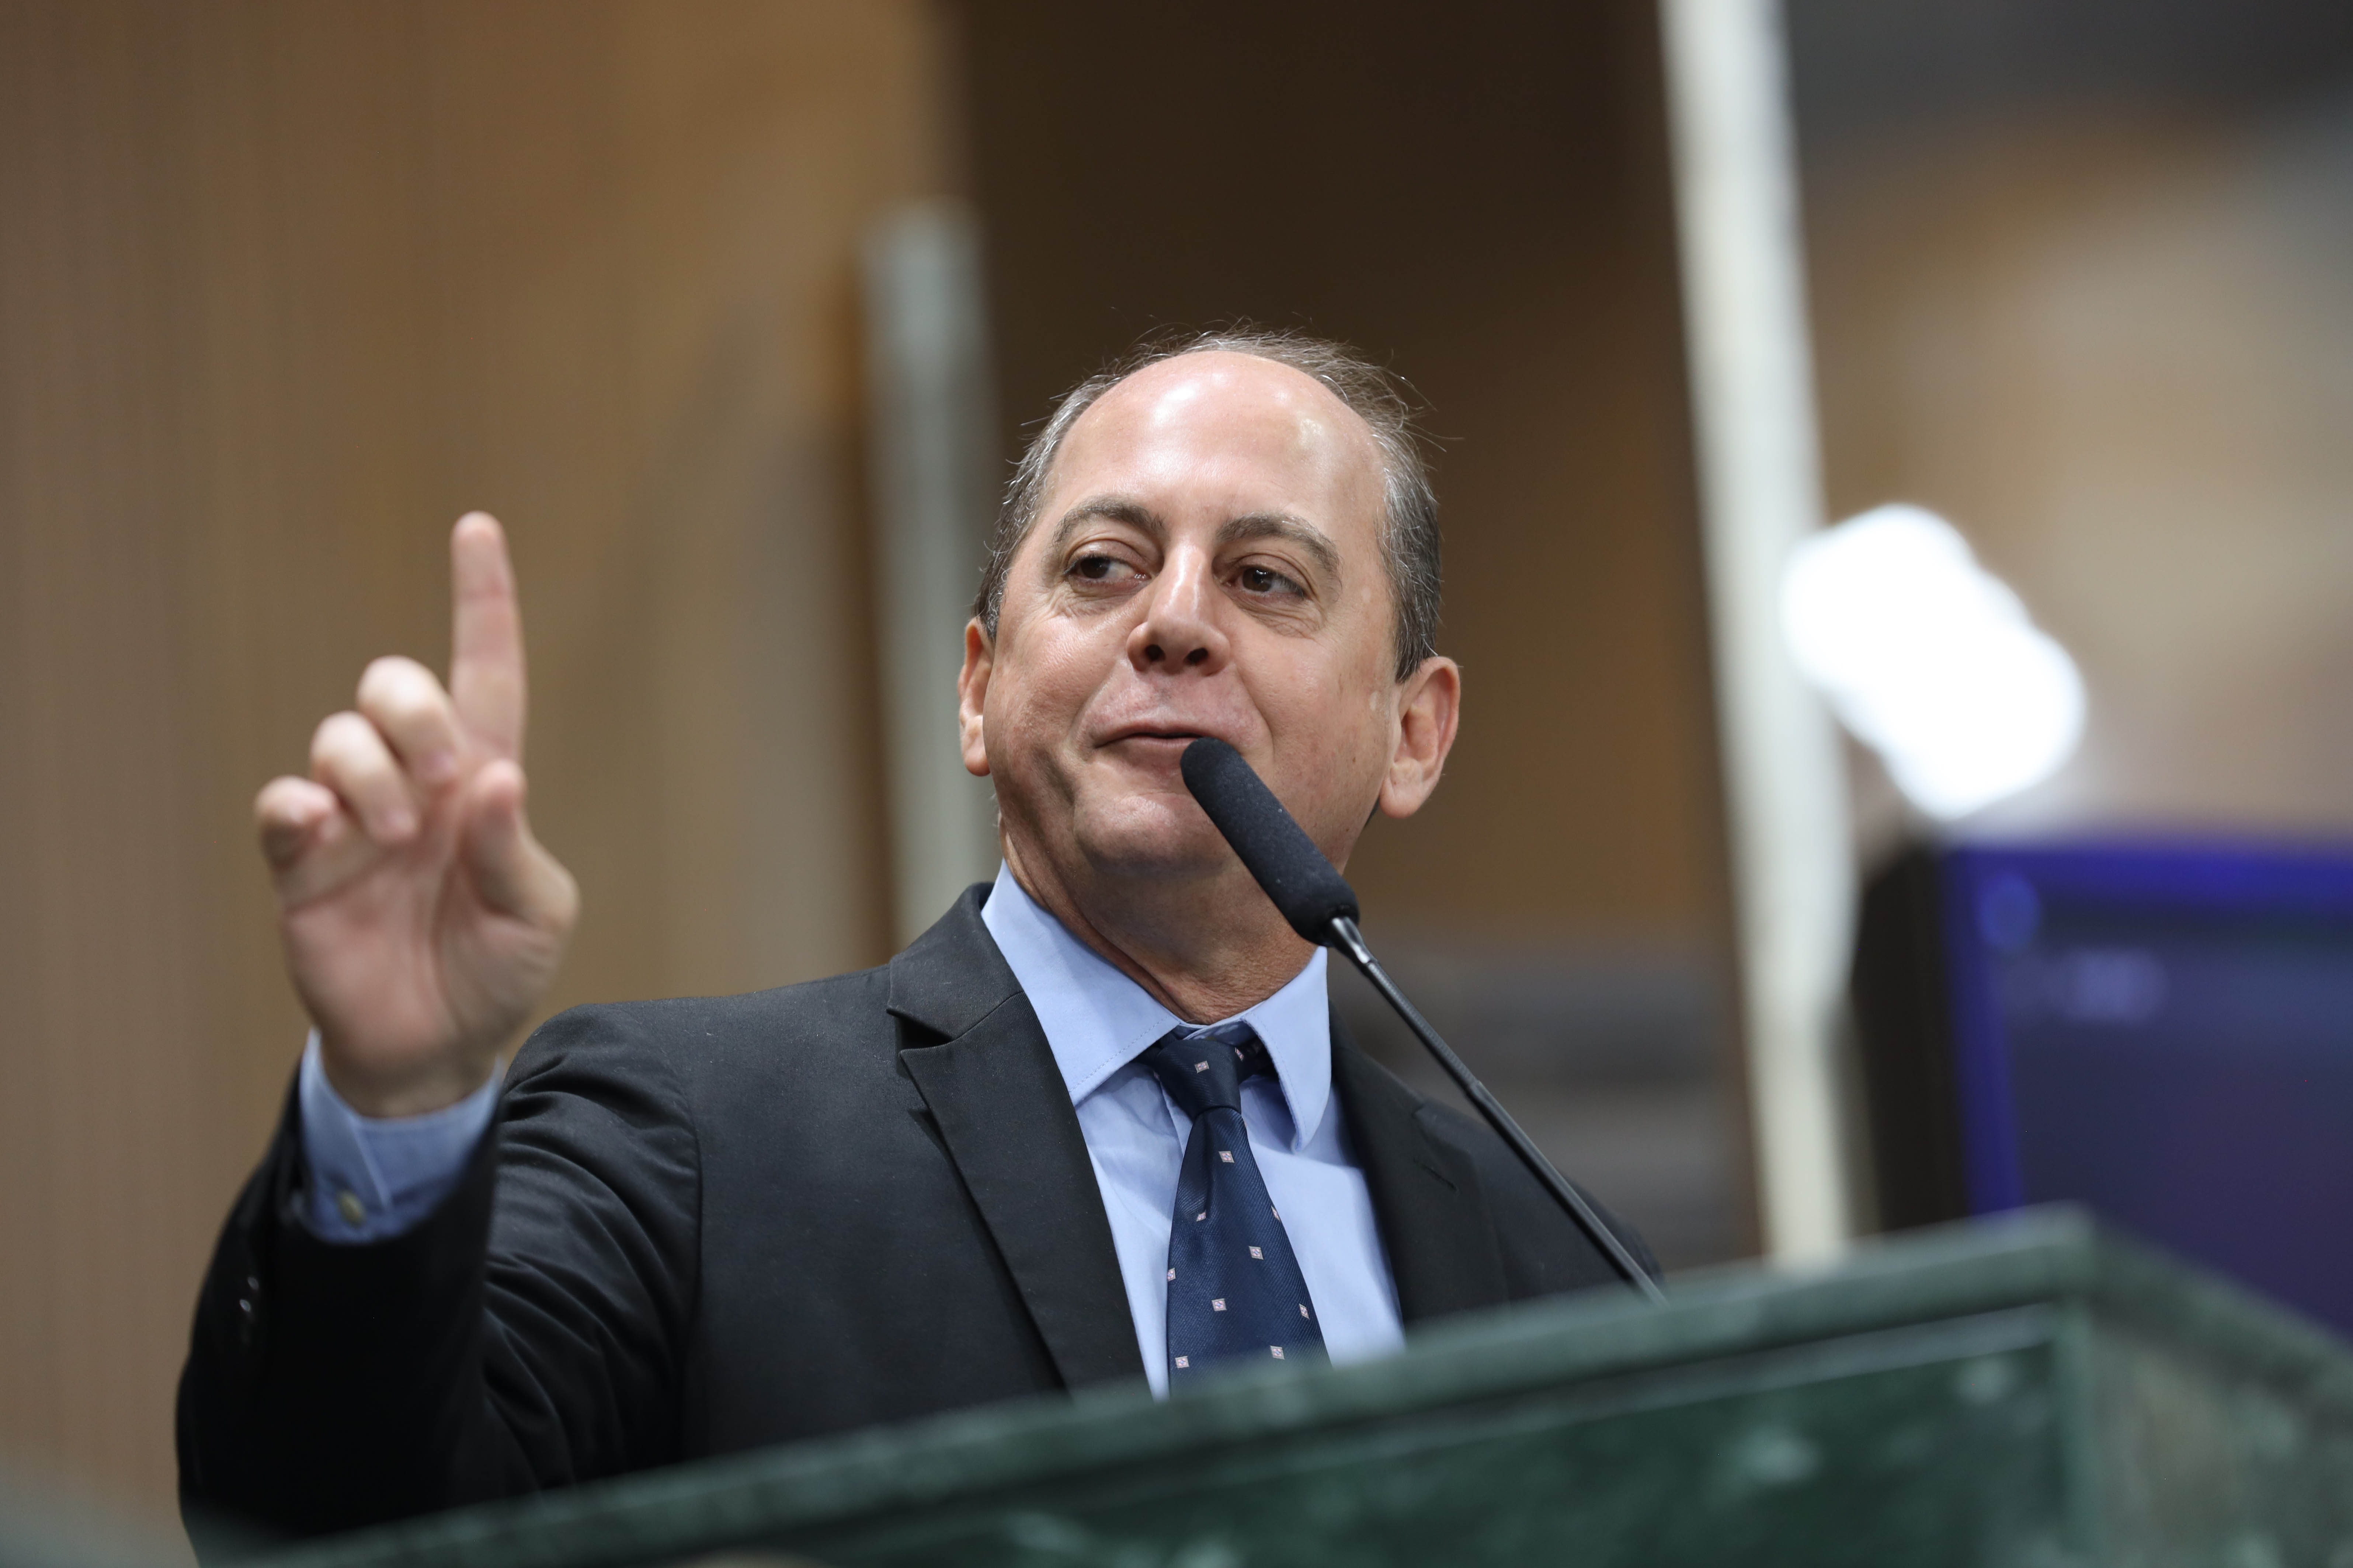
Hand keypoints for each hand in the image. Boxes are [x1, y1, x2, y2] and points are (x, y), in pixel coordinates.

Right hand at [256, 514, 578, 1115]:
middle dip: (413, 710)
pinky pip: (282, 806)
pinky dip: (297, 806)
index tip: (477, 529)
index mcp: (484, 782)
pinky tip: (320, 829)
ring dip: (368, 774)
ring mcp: (352, 817)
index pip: (486, 673)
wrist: (438, 1048)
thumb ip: (514, 850)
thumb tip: (495, 779)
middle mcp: (415, 783)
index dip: (481, 602)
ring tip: (394, 840)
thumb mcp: (534, 916)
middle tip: (442, 777)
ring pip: (337, 737)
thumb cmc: (497, 969)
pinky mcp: (303, 861)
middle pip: (395, 686)